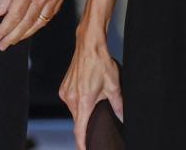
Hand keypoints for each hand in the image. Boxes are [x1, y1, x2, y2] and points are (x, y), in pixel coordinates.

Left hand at [0, 0, 68, 50]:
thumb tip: (1, 13)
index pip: (15, 15)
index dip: (5, 29)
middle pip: (27, 22)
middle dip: (14, 36)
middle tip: (3, 45)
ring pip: (40, 22)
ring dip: (26, 33)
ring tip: (14, 39)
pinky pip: (50, 14)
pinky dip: (39, 23)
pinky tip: (31, 27)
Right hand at [59, 35, 122, 149]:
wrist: (89, 45)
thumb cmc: (100, 62)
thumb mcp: (113, 86)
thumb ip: (118, 105)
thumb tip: (122, 117)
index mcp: (83, 101)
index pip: (79, 130)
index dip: (81, 143)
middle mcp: (71, 98)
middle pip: (78, 120)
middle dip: (86, 123)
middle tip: (96, 120)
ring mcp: (66, 92)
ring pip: (74, 110)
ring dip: (83, 110)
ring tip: (94, 99)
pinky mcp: (64, 87)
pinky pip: (70, 101)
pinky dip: (78, 102)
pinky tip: (87, 93)